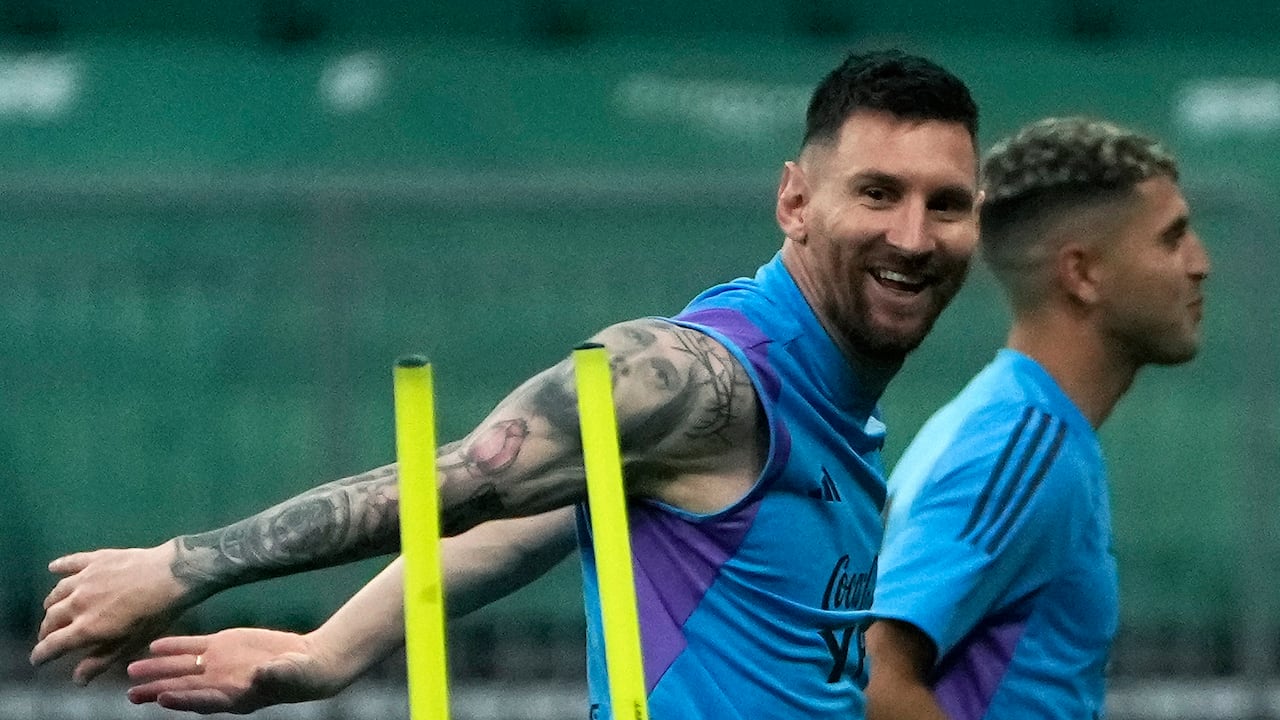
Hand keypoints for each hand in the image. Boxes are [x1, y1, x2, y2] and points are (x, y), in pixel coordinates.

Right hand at [31, 543, 193, 683]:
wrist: (173, 575)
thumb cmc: (155, 614)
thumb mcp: (130, 644)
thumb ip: (100, 661)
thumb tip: (77, 679)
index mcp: (86, 627)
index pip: (52, 644)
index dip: (41, 654)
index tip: (37, 659)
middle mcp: (78, 602)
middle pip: (51, 618)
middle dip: (47, 631)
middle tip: (50, 636)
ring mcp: (85, 578)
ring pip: (57, 593)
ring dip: (51, 604)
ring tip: (53, 609)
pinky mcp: (95, 559)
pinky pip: (70, 562)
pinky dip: (60, 566)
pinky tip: (53, 568)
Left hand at [127, 629, 344, 713]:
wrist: (308, 662)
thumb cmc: (302, 676)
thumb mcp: (291, 676)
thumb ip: (274, 675)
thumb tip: (260, 672)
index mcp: (236, 697)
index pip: (204, 700)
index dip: (183, 700)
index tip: (162, 699)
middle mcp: (221, 683)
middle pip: (183, 688)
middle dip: (156, 690)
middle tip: (132, 693)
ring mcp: (219, 664)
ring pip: (182, 667)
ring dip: (157, 670)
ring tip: (132, 671)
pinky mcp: (223, 646)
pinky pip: (193, 646)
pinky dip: (175, 647)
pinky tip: (154, 647)